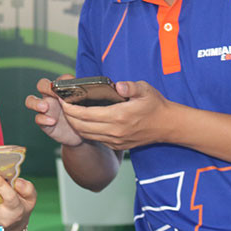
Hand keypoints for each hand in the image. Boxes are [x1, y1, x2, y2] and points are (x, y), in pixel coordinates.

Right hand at [25, 76, 83, 146]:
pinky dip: (43, 119)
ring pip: (31, 100)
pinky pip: (38, 118)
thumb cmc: (82, 116)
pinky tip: (52, 121)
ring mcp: (45, 109)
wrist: (80, 135)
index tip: (69, 86)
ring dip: (36, 103)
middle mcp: (51, 97)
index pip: (59, 79)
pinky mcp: (43, 122)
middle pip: (41, 85)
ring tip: (44, 108)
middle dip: (45, 87)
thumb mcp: (85, 105)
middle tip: (52, 92)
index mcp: (62, 90)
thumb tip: (87, 89)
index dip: (63, 81)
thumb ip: (83, 97)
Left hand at [57, 80, 171, 151]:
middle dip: (68, 116)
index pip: (86, 114)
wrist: (168, 125)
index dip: (71, 108)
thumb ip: (130, 86)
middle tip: (63, 105)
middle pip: (82, 126)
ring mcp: (116, 141)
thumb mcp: (145, 90)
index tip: (62, 99)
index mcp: (119, 116)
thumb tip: (117, 85)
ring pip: (86, 135)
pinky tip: (83, 121)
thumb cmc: (155, 105)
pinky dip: (86, 131)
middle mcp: (115, 131)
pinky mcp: (118, 146)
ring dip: (75, 124)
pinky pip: (96, 139)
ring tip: (70, 112)